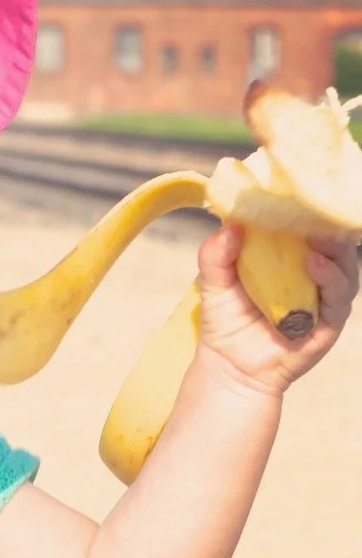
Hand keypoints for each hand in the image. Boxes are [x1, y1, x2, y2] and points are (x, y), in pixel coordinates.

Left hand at [197, 224, 358, 396]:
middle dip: (327, 224)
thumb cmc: (225, 320)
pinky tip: (315, 265)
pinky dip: (330, 279)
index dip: (306, 210)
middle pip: (334, 244)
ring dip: (333, 249)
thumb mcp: (213, 281)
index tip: (297, 190)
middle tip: (313, 207)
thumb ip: (216, 253)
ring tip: (316, 237)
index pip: (307, 229)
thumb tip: (230, 223)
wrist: (229, 367)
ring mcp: (323, 299)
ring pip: (344, 268)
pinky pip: (338, 298)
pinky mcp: (329, 323)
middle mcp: (312, 276)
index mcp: (289, 260)